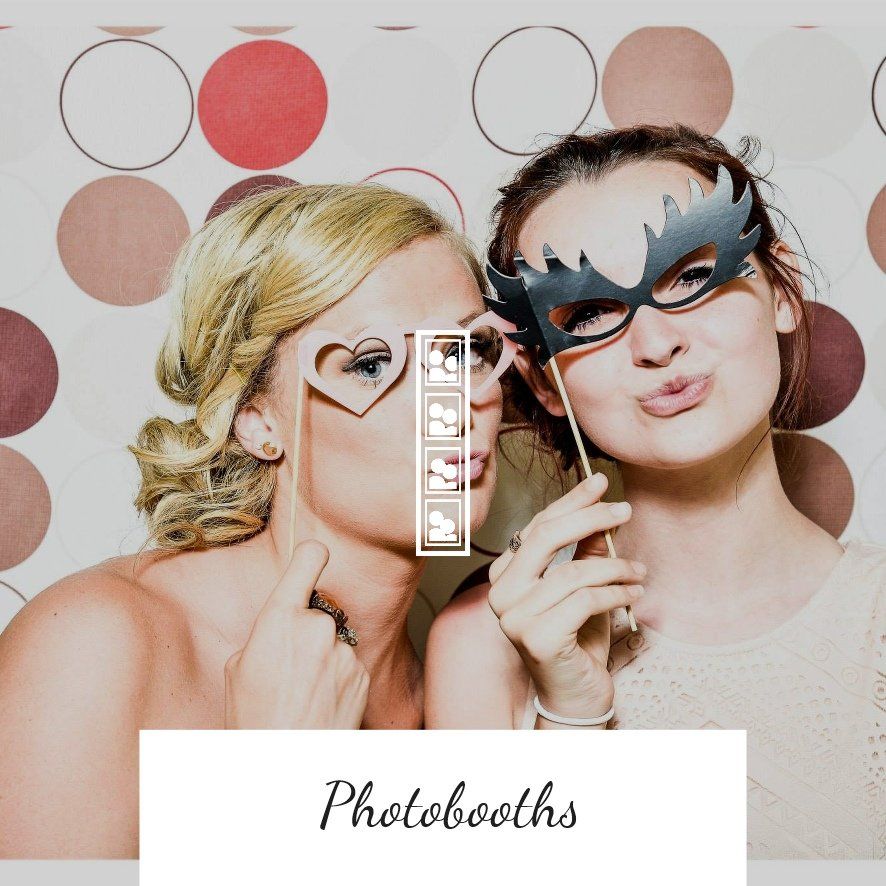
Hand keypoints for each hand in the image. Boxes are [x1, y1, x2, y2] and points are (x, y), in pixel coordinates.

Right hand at [224, 540, 369, 728]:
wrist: (284, 769)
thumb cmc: (253, 720)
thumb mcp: (239, 667)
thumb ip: (267, 633)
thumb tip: (284, 626)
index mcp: (280, 618)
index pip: (309, 559)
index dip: (311, 557)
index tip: (313, 557)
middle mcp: (318, 626)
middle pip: (317, 612)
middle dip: (306, 632)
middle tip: (289, 670)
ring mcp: (344, 651)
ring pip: (333, 641)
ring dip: (323, 657)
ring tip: (303, 694)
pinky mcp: (363, 673)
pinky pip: (348, 663)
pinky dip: (338, 677)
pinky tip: (320, 703)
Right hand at [487, 472, 644, 721]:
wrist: (576, 696)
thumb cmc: (577, 639)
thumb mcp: (583, 588)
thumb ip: (586, 553)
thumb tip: (603, 515)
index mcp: (505, 575)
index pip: (537, 526)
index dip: (570, 502)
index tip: (600, 483)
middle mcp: (501, 594)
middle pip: (545, 538)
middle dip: (590, 518)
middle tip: (625, 510)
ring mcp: (514, 617)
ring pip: (572, 572)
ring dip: (616, 567)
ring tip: (639, 572)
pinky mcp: (536, 638)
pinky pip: (584, 601)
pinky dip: (616, 594)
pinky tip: (634, 595)